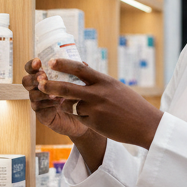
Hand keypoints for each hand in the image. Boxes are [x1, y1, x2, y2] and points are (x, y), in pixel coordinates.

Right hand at [21, 58, 89, 138]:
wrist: (82, 117)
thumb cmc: (77, 96)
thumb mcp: (78, 83)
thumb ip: (77, 72)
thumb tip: (83, 63)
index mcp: (43, 78)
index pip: (31, 68)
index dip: (32, 65)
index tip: (38, 62)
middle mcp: (37, 89)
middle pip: (26, 81)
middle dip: (33, 78)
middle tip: (43, 77)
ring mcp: (38, 102)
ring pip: (32, 95)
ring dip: (44, 92)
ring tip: (56, 92)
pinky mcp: (42, 115)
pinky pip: (40, 108)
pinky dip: (49, 103)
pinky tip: (59, 102)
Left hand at [35, 58, 163, 148]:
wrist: (146, 125)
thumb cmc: (133, 106)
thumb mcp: (117, 88)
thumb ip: (100, 82)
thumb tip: (85, 71)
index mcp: (105, 81)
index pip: (80, 68)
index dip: (64, 64)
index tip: (51, 61)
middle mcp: (98, 93)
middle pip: (68, 87)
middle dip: (51, 85)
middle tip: (40, 83)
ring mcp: (96, 109)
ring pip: (72, 105)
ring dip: (68, 105)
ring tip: (72, 105)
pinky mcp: (95, 123)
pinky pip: (80, 118)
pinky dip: (82, 117)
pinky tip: (94, 119)